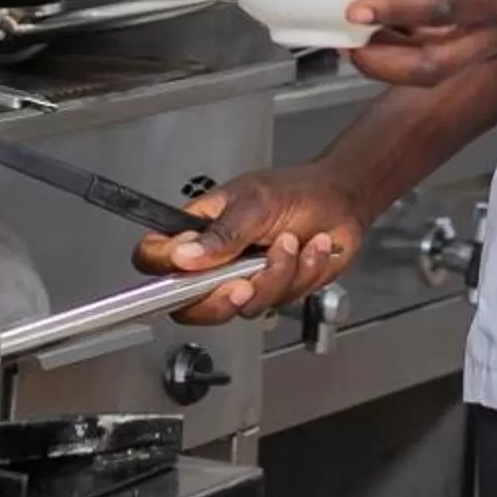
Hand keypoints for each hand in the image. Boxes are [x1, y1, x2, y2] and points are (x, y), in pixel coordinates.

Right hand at [132, 165, 371, 323]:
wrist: (342, 203)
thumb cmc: (297, 190)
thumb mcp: (255, 202)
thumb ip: (221, 233)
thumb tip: (184, 257)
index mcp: (198, 229)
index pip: (154, 256)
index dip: (161, 269)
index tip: (186, 271)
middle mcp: (214, 260)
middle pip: (188, 302)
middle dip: (221, 296)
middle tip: (243, 281)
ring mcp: (241, 279)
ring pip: (240, 306)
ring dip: (275, 274)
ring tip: (290, 242)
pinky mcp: (271, 293)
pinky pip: (277, 302)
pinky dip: (301, 275)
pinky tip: (310, 249)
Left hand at [347, 0, 496, 85]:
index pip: (441, 10)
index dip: (395, 11)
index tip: (358, 8)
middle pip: (432, 68)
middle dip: (382, 64)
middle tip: (344, 46)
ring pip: (439, 71)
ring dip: (395, 65)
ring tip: (358, 44)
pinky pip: (452, 61)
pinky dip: (417, 54)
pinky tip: (394, 37)